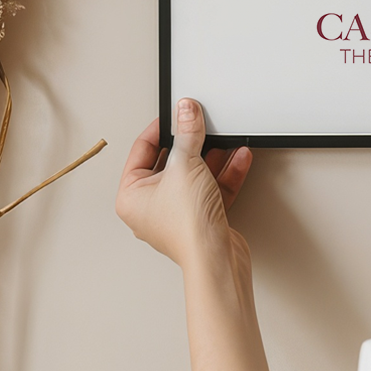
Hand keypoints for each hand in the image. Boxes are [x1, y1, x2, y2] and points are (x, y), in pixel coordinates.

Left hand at [116, 98, 252, 270]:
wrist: (215, 258)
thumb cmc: (187, 226)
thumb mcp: (186, 165)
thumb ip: (188, 133)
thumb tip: (185, 112)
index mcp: (132, 196)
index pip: (142, 151)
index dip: (161, 128)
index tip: (177, 113)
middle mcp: (151, 206)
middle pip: (172, 162)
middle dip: (192, 143)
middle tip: (201, 124)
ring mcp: (177, 213)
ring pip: (195, 174)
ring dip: (213, 156)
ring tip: (226, 139)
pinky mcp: (202, 218)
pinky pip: (212, 187)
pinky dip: (225, 172)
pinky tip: (239, 157)